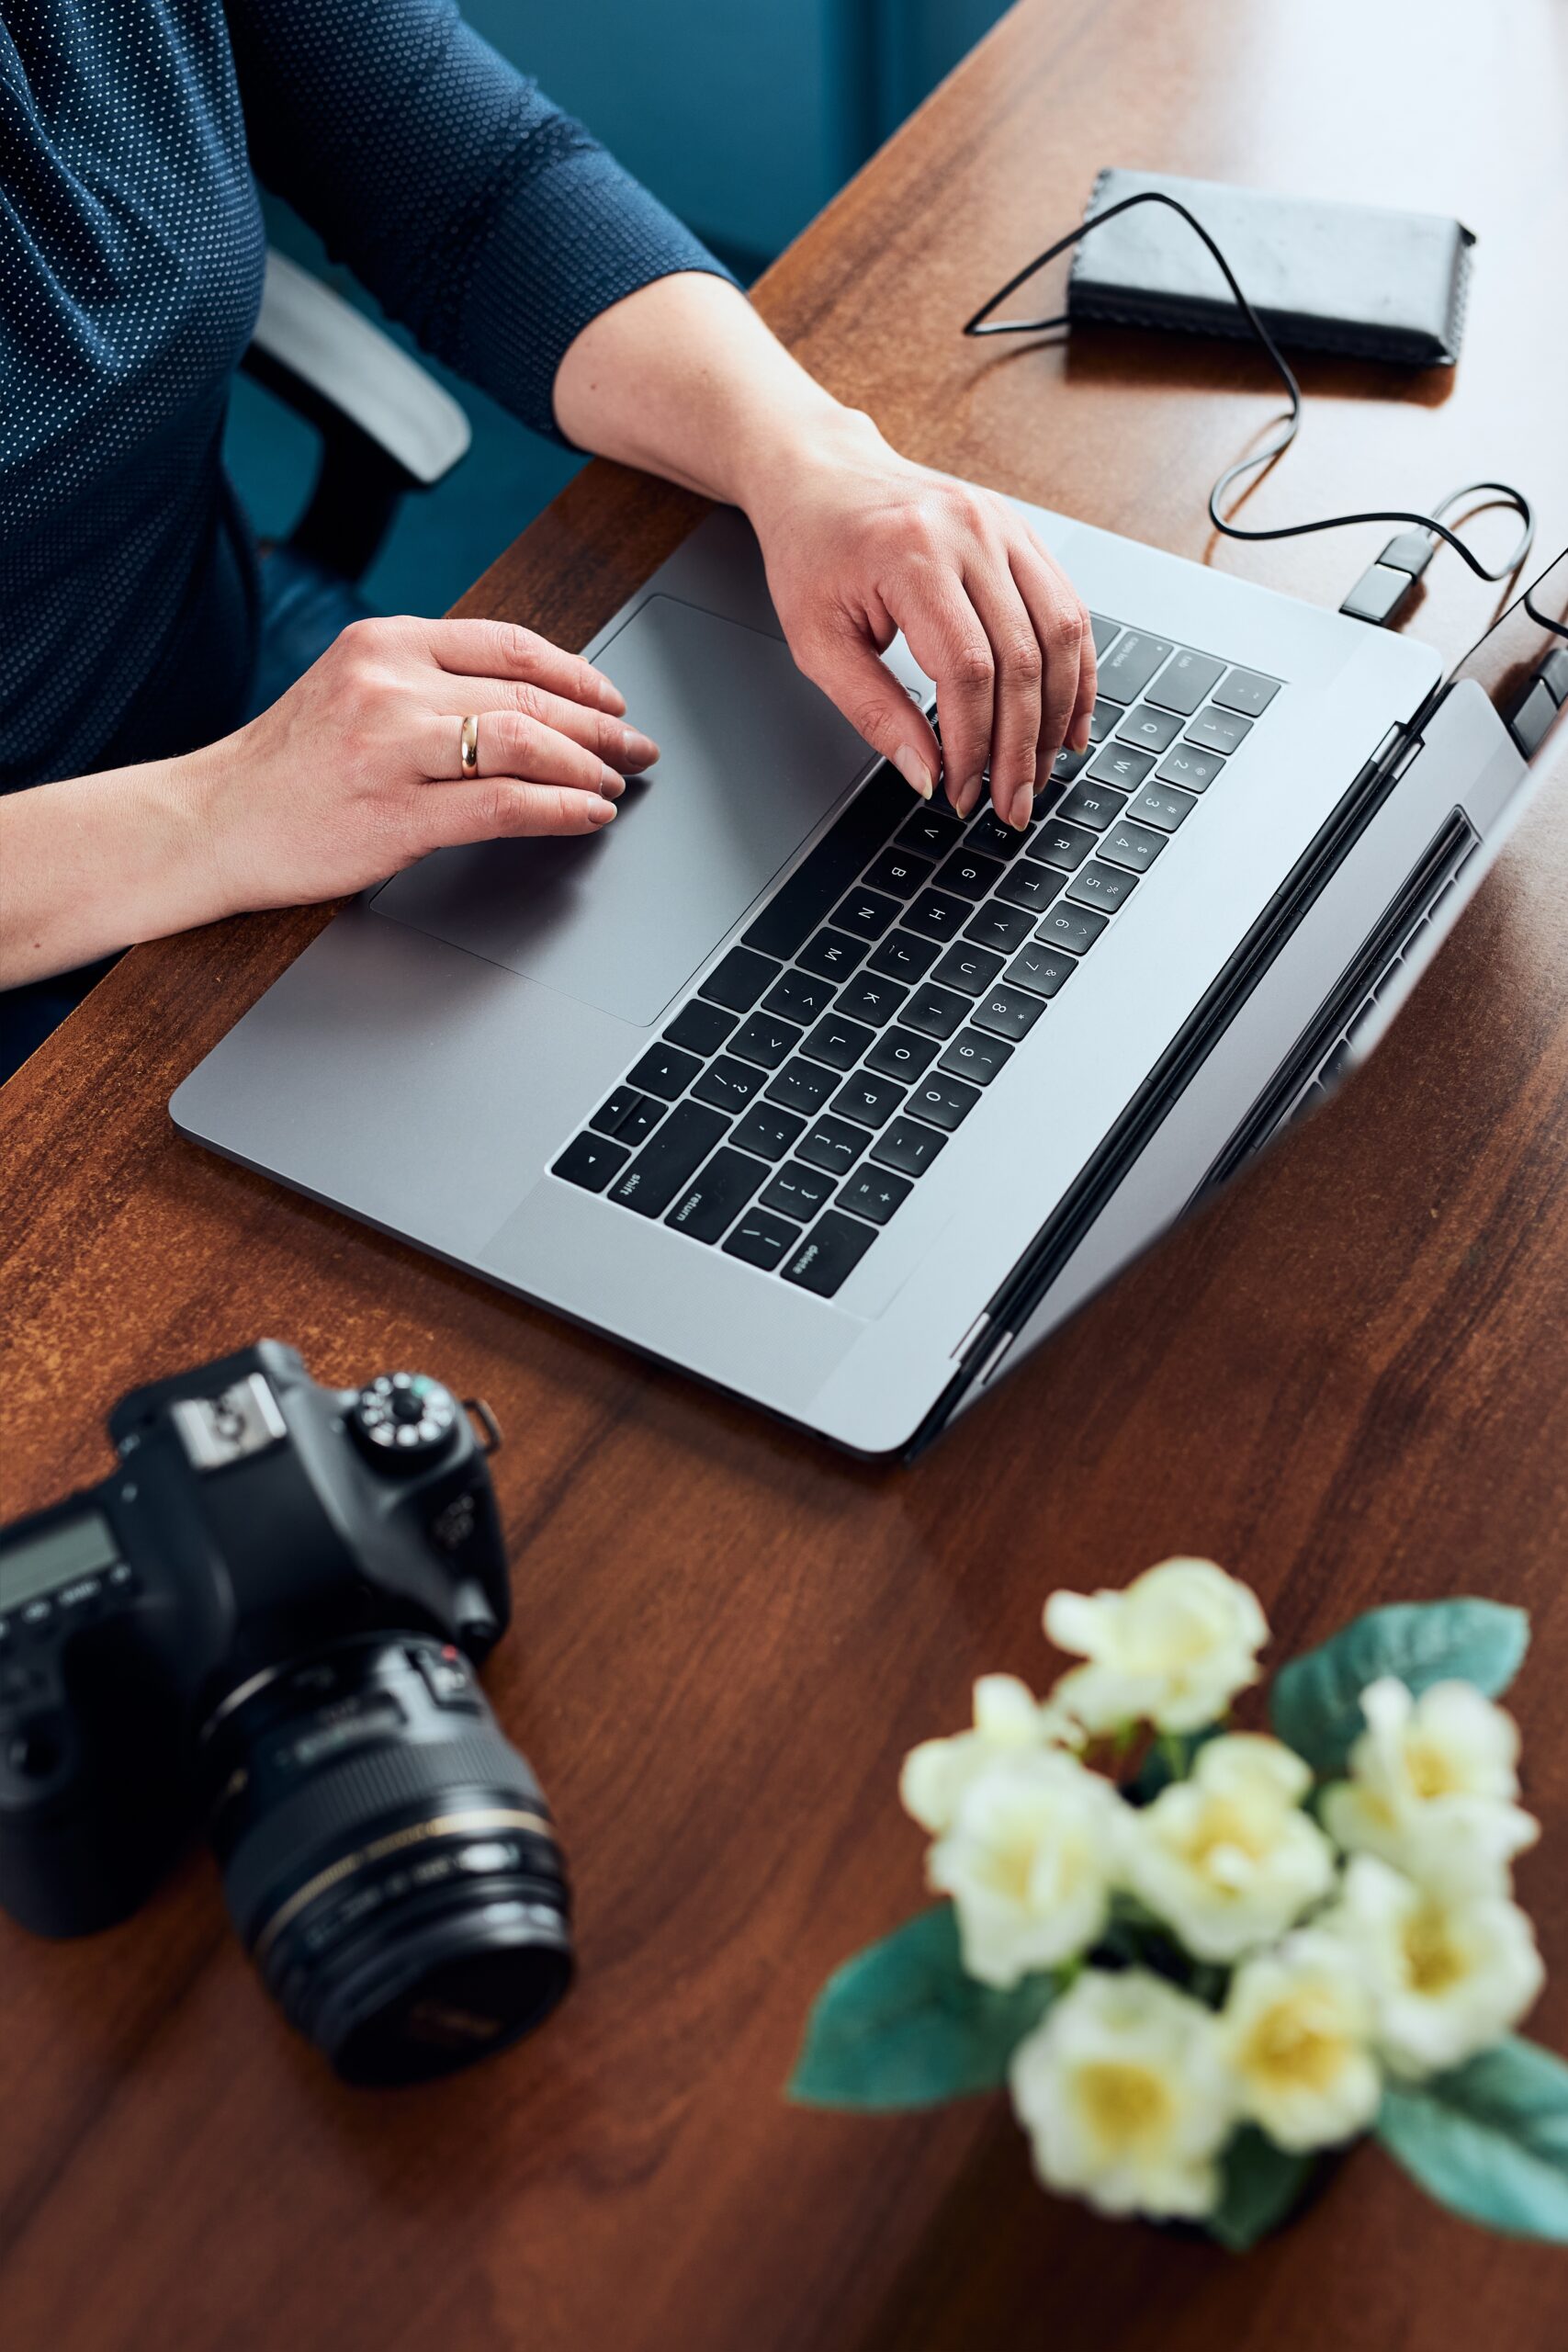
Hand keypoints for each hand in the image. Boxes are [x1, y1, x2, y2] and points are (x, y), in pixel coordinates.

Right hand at [198, 614, 658, 913]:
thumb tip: (525, 699)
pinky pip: (504, 805)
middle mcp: (391, 685)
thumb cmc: (287, 768)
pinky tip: (586, 814)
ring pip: (525, 743)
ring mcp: (393, 750)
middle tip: (635, 746)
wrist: (211, 822)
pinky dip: (560, 808)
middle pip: (528, 694)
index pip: (509, 644)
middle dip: (598, 724)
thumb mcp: (352, 691)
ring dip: (587, 765)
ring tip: (615, 782)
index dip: (577, 673)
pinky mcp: (396, 815)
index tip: (610, 698)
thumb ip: (427, 683)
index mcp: (386, 643)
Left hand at [744, 411, 1095, 830]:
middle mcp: (970, 532)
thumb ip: (872, 711)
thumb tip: (924, 774)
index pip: (967, 669)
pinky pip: (1068, 609)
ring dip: (1057, 715)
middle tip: (1012, 803)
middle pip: (1022, 659)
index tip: (961, 790)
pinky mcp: (1022, 533)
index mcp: (912, 555)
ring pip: (1060, 634)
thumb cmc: (811, 553)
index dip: (972, 743)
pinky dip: (1074, 671)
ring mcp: (1005, 527)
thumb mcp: (817, 641)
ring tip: (1040, 771)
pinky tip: (1066, 719)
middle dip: (1021, 746)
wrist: (821, 475)